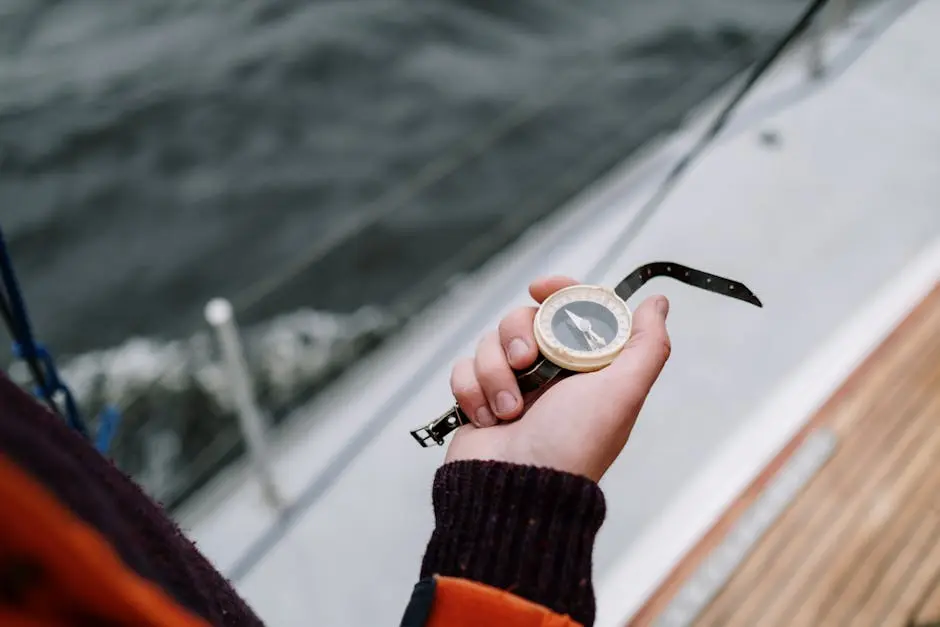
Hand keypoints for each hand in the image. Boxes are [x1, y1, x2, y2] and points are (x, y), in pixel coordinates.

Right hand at [446, 275, 670, 481]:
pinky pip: (463, 368)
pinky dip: (472, 391)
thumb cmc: (573, 446)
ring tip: (509, 412)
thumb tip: (658, 303)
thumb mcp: (622, 393)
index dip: (557, 291)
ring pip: (489, 342)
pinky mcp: (478, 399)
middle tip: (527, 362)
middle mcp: (547, 374)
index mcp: (583, 366)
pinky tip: (488, 419)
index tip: (540, 288)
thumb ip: (646, 345)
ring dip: (495, 373)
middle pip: (523, 318)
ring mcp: (510, 386)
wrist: (517, 490)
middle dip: (519, 336)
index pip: (570, 309)